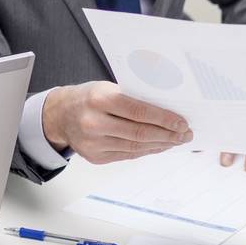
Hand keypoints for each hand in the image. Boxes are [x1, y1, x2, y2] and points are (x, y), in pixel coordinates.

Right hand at [42, 82, 191, 162]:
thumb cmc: (89, 97)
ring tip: (176, 140)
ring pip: (136, 147)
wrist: (60, 115)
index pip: (139, 112)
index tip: (182, 122)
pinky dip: (146, 151)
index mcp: (99, 99)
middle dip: (168, 135)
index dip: (164, 119)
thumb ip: (132, 97)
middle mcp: (94, 123)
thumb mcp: (107, 87)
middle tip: (185, 134)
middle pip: (140, 133)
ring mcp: (93, 143)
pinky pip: (127, 155)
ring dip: (160, 145)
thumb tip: (168, 109)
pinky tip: (159, 146)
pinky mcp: (95, 157)